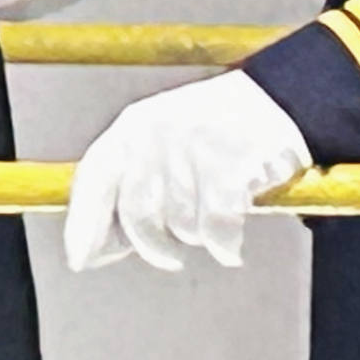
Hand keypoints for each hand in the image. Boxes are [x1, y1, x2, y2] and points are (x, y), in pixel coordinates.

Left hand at [62, 71, 313, 272]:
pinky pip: (217, 229)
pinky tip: (231, 248)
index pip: (93, 180)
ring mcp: (191, 147)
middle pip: (136, 213)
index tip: (81, 259)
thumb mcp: (161, 143)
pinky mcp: (229, 165)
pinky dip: (225, 247)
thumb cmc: (215, 130)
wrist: (279, 100)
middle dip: (152, 245)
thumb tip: (98, 247)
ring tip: (212, 218)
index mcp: (131, 127)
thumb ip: (130, 185)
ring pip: (180, 225)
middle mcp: (155, 134)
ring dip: (197, 237)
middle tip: (169, 256)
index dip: (84, 224)